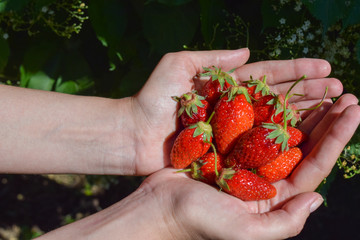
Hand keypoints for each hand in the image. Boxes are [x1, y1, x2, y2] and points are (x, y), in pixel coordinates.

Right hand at [129, 93, 358, 238]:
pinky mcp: (229, 147)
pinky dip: (270, 109)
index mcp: (275, 198)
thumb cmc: (200, 220)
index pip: (314, 166)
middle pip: (304, 146)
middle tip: (347, 95)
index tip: (354, 112)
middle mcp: (266, 178)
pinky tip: (281, 94)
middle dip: (327, 121)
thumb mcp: (245, 231)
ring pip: (283, 132)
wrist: (160, 205)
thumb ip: (286, 222)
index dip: (336, 139)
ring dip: (304, 112)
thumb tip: (319, 198)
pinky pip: (255, 125)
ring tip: (324, 90)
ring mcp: (248, 161)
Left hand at [131, 48, 344, 174]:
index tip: (325, 66)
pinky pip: (257, 148)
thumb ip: (212, 58)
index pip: (267, 75)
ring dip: (303, 117)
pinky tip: (304, 141)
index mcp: (226, 86)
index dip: (296, 71)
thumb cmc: (152, 98)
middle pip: (277, 98)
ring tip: (332, 110)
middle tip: (340, 89)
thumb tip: (247, 53)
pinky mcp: (226, 152)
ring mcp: (232, 131)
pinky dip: (280, 144)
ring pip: (274, 122)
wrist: (133, 134)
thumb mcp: (178, 64)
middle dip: (309, 93)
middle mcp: (234, 108)